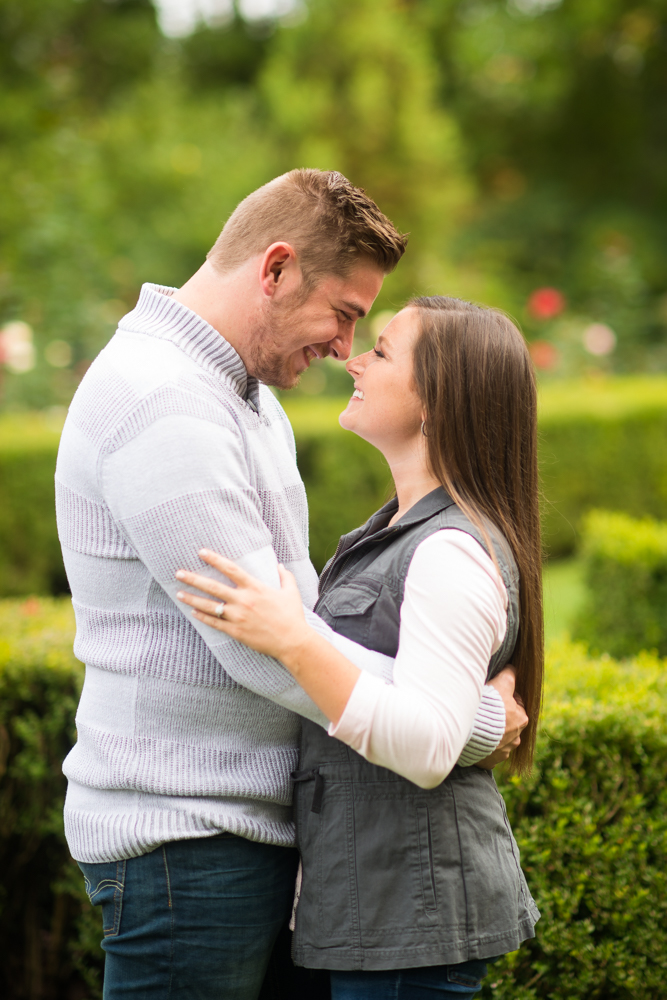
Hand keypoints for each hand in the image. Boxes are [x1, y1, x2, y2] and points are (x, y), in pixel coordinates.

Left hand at [175, 550, 309, 659]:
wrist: (293, 642)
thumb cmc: (292, 616)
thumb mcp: (291, 593)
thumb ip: (285, 577)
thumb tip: (280, 566)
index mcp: (255, 587)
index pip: (230, 569)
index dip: (215, 559)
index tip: (201, 552)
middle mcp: (243, 600)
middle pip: (213, 587)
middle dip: (193, 579)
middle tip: (178, 573)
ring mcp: (238, 617)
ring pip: (209, 606)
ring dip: (192, 599)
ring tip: (179, 593)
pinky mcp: (236, 632)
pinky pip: (215, 623)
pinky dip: (203, 617)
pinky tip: (193, 612)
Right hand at [474, 666, 527, 769]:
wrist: (471, 732)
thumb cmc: (488, 706)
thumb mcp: (501, 684)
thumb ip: (509, 675)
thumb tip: (514, 667)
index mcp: (522, 719)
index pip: (515, 705)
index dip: (504, 698)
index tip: (493, 696)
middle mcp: (516, 738)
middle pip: (508, 723)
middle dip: (498, 718)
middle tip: (483, 710)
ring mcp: (503, 751)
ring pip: (498, 739)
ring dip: (491, 733)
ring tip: (477, 725)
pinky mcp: (490, 761)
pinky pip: (487, 752)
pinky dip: (482, 746)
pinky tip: (474, 738)